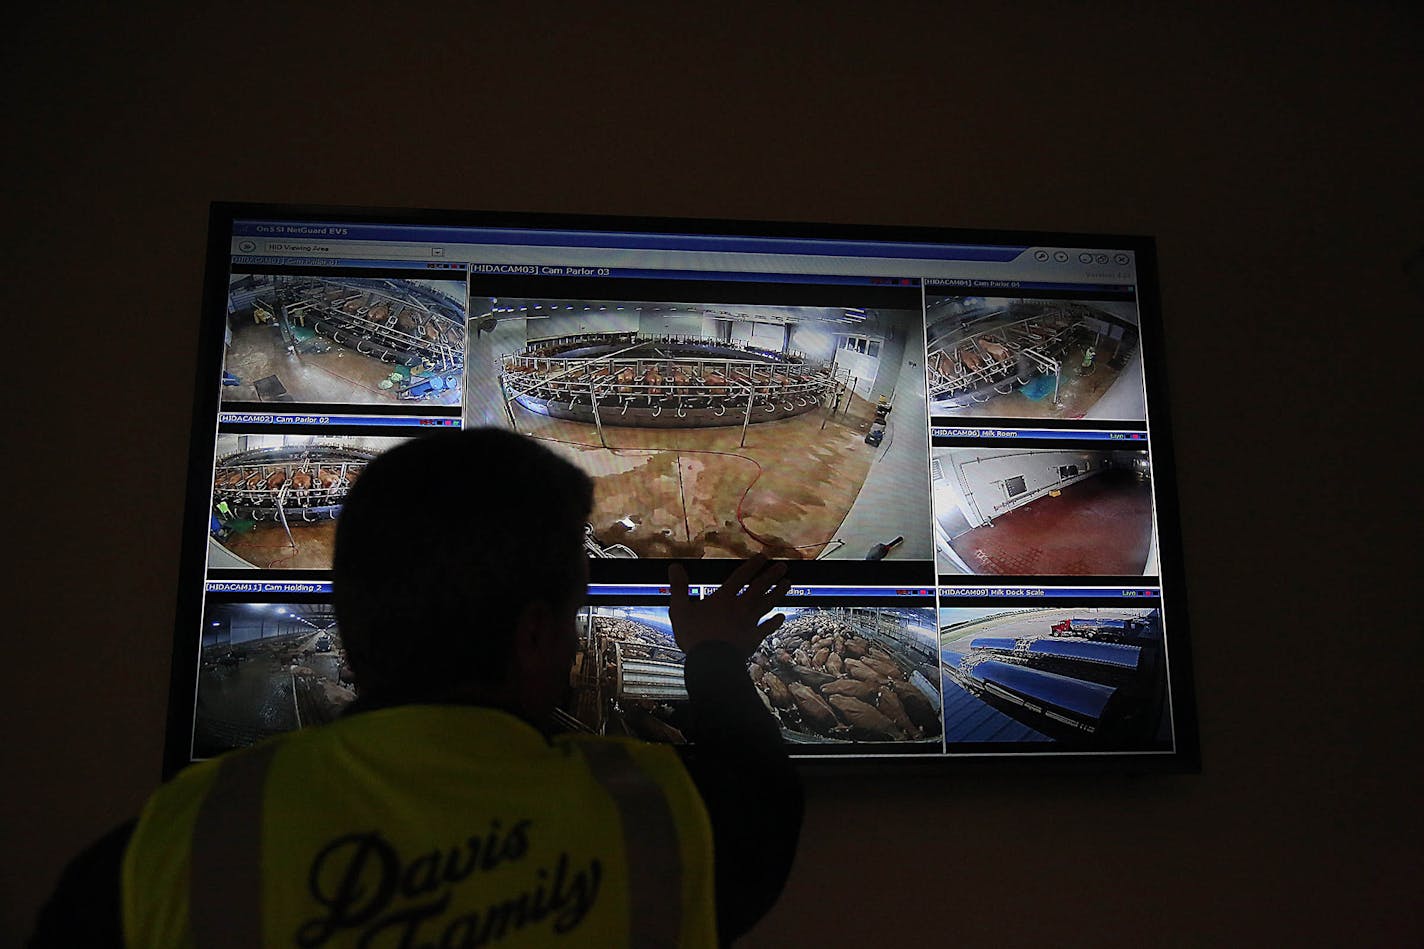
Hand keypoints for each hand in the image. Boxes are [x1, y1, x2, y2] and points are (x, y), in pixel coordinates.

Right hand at [668, 554, 791, 657]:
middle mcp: (740, 607)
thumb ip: (679, 587)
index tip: (763, 557)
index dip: (752, 566)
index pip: (740, 577)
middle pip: (759, 588)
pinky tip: (782, 616)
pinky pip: (767, 628)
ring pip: (766, 604)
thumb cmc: (694, 635)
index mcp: (723, 598)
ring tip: (788, 583)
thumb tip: (674, 566)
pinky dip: (775, 622)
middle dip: (771, 576)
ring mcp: (749, 623)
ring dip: (778, 593)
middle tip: (783, 566)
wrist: (711, 662)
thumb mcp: (680, 609)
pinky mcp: (753, 638)